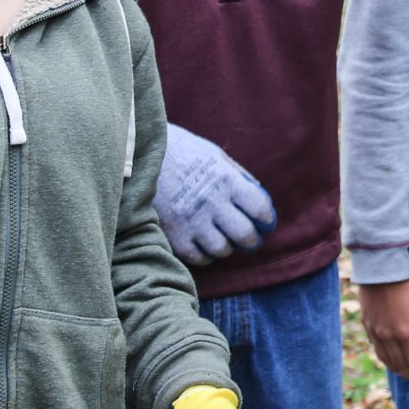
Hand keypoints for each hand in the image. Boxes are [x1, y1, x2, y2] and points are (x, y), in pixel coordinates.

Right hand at [154, 124, 276, 266]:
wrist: (141, 155)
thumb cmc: (183, 152)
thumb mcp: (215, 155)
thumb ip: (238, 177)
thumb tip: (260, 199)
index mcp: (225, 179)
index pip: (259, 207)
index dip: (267, 219)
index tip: (266, 223)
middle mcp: (211, 201)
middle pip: (244, 234)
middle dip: (252, 240)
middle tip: (251, 239)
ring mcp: (190, 219)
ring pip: (222, 249)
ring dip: (228, 248)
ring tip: (226, 241)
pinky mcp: (173, 233)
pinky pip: (197, 257)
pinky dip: (206, 255)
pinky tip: (206, 246)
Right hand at [359, 276, 408, 385]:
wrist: (381, 269)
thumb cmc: (408, 285)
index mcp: (405, 333)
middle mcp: (388, 337)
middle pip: (400, 364)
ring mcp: (375, 332)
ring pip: (386, 359)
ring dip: (397, 370)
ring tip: (405, 374)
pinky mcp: (367, 325)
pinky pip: (376, 348)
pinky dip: (385, 358)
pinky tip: (390, 359)